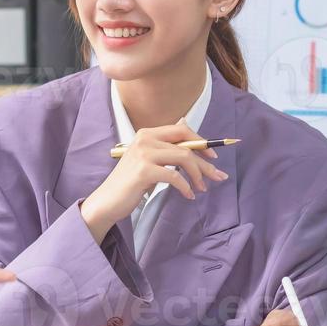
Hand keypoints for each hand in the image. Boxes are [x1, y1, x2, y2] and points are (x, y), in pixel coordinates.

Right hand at [79, 119, 228, 241]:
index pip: (181, 130)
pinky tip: (188, 195)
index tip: (213, 157)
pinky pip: (175, 176)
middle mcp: (145, 139)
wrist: (108, 201)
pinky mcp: (144, 171)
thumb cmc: (130, 182)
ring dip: (198, 175)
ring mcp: (144, 154)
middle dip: (206, 162)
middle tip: (219, 176)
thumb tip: (185, 124)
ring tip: (202, 188)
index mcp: (147, 133)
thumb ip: (165, 146)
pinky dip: (185, 187)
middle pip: (186, 145)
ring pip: (184, 158)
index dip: (201, 141)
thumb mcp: (148, 160)